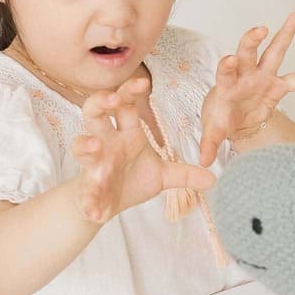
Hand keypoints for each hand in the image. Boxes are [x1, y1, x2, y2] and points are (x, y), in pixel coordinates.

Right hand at [72, 77, 213, 223]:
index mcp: (126, 134)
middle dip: (100, 103)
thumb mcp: (162, 176)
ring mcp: (95, 163)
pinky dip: (89, 201)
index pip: (125, 105)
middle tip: (112, 99)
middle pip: (94, 113)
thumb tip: (213, 179)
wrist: (109, 204)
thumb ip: (185, 174)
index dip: (130, 91)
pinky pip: (86, 190)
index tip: (143, 83)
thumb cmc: (132, 179)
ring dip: (85, 144)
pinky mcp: (89, 187)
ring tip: (94, 146)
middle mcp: (107, 142)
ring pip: (81, 146)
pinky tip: (95, 211)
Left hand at [199, 14, 294, 164]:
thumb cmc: (221, 119)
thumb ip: (209, 144)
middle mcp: (245, 74)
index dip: (227, 65)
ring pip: (273, 53)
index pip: (226, 71)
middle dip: (252, 40)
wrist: (232, 117)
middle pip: (248, 52)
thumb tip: (203, 162)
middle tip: (260, 30)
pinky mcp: (277, 86)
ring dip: (283, 35)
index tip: (229, 59)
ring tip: (294, 17)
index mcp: (228, 84)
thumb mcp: (213, 131)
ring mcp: (263, 77)